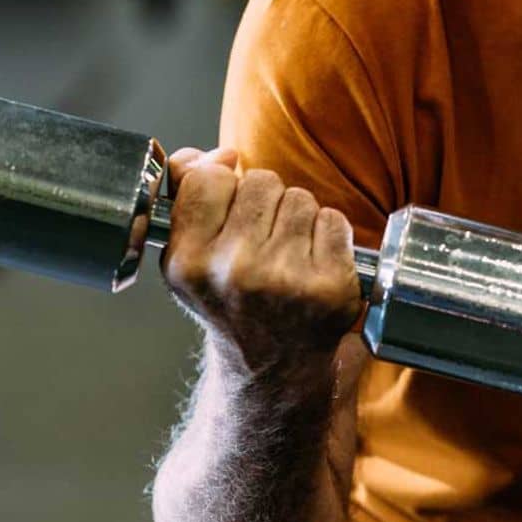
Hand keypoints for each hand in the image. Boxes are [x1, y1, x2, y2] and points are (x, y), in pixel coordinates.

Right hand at [160, 147, 360, 378]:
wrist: (270, 366)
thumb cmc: (229, 299)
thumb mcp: (189, 254)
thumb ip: (188, 191)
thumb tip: (220, 155)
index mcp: (188, 262)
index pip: (209, 178)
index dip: (223, 188)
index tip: (228, 214)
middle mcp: (234, 272)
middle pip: (261, 181)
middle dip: (265, 203)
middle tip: (261, 244)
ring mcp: (285, 280)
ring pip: (300, 198)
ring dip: (298, 218)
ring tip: (287, 256)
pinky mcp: (331, 286)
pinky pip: (334, 220)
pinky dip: (329, 236)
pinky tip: (313, 265)